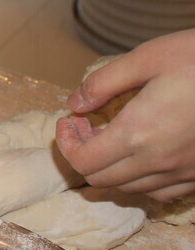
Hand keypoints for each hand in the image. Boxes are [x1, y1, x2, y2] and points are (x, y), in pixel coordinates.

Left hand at [56, 28, 194, 200]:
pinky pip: (162, 192)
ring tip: (111, 134)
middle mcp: (160, 161)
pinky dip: (141, 178)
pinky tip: (143, 150)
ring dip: (110, 166)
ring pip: (131, 189)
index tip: (69, 119)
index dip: (66, 144)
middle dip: (83, 154)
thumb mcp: (148, 57)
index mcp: (139, 133)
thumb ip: (104, 82)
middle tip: (86, 124)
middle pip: (101, 180)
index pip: (83, 162)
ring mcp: (185, 173)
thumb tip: (75, 102)